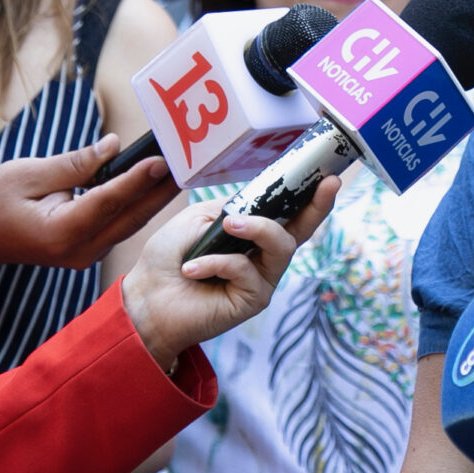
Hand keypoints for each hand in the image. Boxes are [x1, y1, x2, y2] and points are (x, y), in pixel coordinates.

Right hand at [0, 133, 177, 270]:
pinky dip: (141, 202)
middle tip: (189, 162)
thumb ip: (73, 164)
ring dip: (156, 196)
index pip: (107, 202)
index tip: (162, 160)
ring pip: (131, 222)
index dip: (136, 180)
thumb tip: (113, 146)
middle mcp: (79, 249)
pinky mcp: (91, 248)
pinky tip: (158, 182)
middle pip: (130, 216)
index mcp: (59, 232)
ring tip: (181, 168)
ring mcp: (87, 254)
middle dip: (161, 189)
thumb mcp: (26, 174)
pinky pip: (123, 224)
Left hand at [121, 177, 337, 372]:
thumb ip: (230, 208)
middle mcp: (263, 255)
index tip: (327, 172)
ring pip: (281, 246)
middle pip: (302, 230)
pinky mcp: (253, 300)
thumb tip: (255, 206)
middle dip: (318, 206)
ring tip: (228, 226)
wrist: (146, 297)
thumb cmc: (168, 258)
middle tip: (327, 184)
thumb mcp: (198, 219)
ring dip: (257, 229)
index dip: (309, 194)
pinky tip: (193, 268)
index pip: (287, 211)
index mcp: (251, 232)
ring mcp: (262, 278)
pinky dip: (217, 262)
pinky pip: (247, 271)